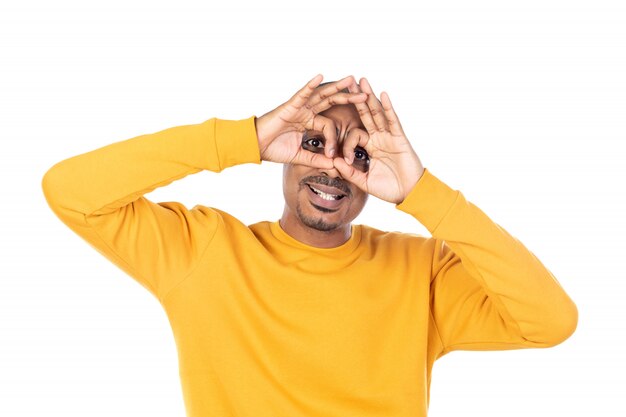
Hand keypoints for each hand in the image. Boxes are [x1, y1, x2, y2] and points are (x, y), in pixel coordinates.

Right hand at [255, 74, 367, 168]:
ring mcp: (299, 107)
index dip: (335, 139)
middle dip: (348, 98)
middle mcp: (306, 112)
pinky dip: (311, 85)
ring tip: (351, 79)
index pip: (329, 125)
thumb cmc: (273, 149)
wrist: (255, 146)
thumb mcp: (300, 157)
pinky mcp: (290, 105)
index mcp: (309, 123)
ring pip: (321, 94)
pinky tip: (321, 77)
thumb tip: (335, 165)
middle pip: (331, 102)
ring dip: (336, 86)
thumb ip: (317, 160)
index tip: (336, 154)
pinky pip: (302, 93)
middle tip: (366, 94)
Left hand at [332, 78, 424, 203]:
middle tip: (348, 82)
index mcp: (371, 147)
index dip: (347, 144)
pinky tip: (382, 95)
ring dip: (370, 97)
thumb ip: (349, 172)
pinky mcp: (399, 138)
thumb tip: (333, 161)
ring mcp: (389, 136)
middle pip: (366, 114)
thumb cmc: (389, 189)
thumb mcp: (364, 181)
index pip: (355, 135)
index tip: (347, 159)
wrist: (409, 194)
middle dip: (357, 99)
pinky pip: (392, 120)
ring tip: (362, 81)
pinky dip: (388, 107)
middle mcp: (379, 138)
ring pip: (378, 113)